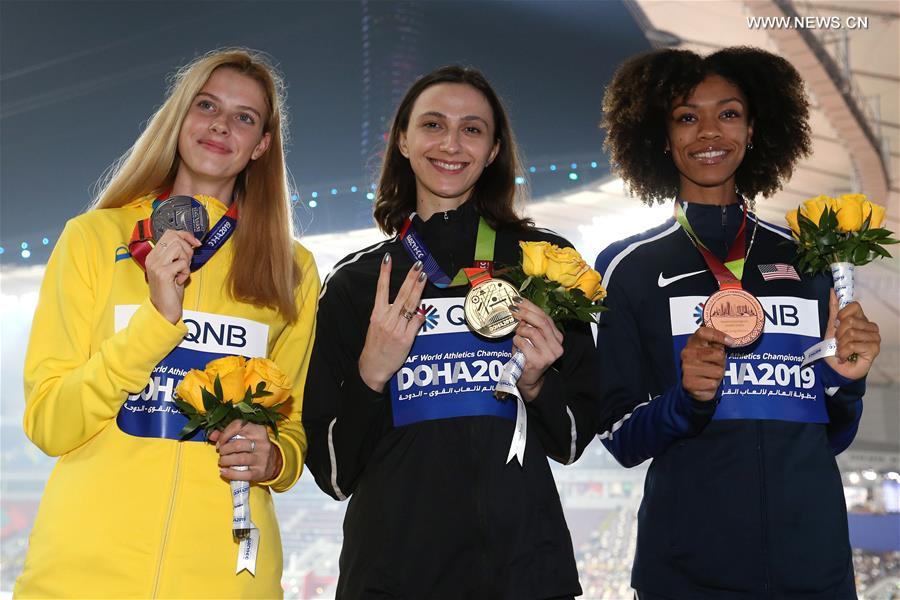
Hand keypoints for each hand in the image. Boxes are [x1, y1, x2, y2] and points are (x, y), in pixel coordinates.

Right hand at [145, 229, 200, 323]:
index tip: (195, 243)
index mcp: (153, 255)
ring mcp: (156, 265)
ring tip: (182, 272)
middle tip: (186, 264)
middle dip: (187, 249)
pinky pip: (182, 263)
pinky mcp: (163, 273)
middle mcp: (152, 258)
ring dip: (186, 260)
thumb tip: (192, 243)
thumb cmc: (170, 291)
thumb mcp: (174, 269)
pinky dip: (186, 272)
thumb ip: (178, 256)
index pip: (169, 233)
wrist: (164, 310)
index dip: (185, 235)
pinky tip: (180, 280)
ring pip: (178, 248)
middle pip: (175, 238)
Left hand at [210, 421, 281, 482]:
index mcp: (258, 430)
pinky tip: (223, 471)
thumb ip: (228, 434)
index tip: (220, 442)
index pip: (239, 426)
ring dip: (226, 460)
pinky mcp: (260, 472)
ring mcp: (262, 458)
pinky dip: (230, 473)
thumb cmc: (254, 447)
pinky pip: (243, 474)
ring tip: (222, 461)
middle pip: (237, 445)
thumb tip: (212, 435)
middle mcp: (262, 443)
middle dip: (224, 450)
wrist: (274, 462)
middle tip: (221, 453)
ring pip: (240, 459)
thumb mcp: (246, 437)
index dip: (225, 434)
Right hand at [358, 253, 426, 391]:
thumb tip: (404, 303)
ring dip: (418, 290)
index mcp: (377, 314)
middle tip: (418, 265)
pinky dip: (421, 316)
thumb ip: (388, 313)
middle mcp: (387, 319)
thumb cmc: (375, 345)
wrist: (373, 367)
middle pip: (401, 294)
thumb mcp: (376, 326)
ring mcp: (397, 329)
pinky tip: (425, 311)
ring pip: (411, 305)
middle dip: (410, 278)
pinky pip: (417, 323)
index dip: (384, 273)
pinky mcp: (406, 339)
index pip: (381, 289)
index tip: (388, 259)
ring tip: (424, 276)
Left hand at [510, 298, 563, 401]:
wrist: (529, 380)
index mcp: (557, 338)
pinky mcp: (539, 361)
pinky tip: (516, 345)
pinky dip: (517, 341)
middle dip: (526, 312)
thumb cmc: (529, 358)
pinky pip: (524, 343)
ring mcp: (549, 354)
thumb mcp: (532, 340)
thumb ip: (530, 326)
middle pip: (542, 322)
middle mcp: (557, 345)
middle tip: (513, 309)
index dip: (531, 307)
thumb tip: (521, 312)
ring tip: (516, 333)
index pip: (545, 317)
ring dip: (520, 330)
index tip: (519, 300)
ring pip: (532, 332)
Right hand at [681, 326, 730, 401]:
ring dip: (718, 375)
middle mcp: (688, 353)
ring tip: (711, 374)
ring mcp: (687, 368)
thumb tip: (731, 340)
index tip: (731, 342)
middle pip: (718, 354)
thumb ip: (717, 343)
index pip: (704, 333)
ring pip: (718, 372)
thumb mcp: (709, 349)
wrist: (690, 382)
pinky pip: (712, 384)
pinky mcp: (689, 383)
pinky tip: (706, 383)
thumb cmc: (703, 363)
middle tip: (716, 364)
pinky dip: (713, 385)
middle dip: (722, 361)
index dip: (719, 336)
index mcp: (693, 342)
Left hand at [824, 289, 879, 379]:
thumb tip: (833, 290)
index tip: (836, 325)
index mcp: (861, 319)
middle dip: (838, 333)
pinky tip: (844, 357)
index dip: (841, 315)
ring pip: (851, 333)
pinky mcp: (874, 349)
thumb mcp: (831, 327)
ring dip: (840, 345)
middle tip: (838, 342)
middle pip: (849, 321)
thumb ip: (834, 309)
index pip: (854, 306)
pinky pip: (853, 345)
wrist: (835, 369)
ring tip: (841, 351)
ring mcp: (874, 338)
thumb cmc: (834, 349)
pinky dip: (843, 352)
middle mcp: (870, 327)